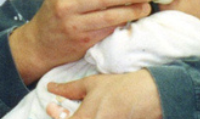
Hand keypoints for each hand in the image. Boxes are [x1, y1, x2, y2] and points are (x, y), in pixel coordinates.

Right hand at [9, 0, 152, 83]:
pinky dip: (121, 25)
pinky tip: (132, 20)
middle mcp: (67, 5)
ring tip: (146, 7)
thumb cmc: (55, 14)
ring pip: (109, 18)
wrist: (39, 45)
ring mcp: (75, 25)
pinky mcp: (83, 42)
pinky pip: (107, 31)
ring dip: (131, 12)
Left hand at [47, 70, 161, 118]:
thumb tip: (51, 87)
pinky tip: (92, 113)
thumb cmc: (119, 88)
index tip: (52, 105)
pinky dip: (89, 118)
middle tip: (64, 110)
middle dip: (66, 117)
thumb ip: (69, 88)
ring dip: (78, 118)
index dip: (54, 114)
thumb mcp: (91, 84)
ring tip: (80, 111)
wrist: (149, 96)